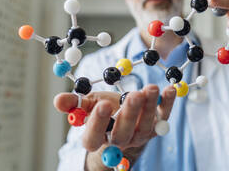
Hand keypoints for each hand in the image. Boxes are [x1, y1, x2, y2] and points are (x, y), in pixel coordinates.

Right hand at [53, 85, 176, 151]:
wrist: (126, 116)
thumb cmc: (106, 109)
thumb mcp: (89, 104)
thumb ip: (75, 103)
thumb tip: (58, 101)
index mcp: (99, 136)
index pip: (94, 136)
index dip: (98, 123)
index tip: (102, 104)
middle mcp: (121, 139)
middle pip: (123, 133)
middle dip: (129, 114)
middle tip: (133, 95)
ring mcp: (141, 134)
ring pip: (145, 125)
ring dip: (149, 107)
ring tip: (151, 88)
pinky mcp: (157, 125)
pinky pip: (164, 116)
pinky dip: (168, 103)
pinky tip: (170, 89)